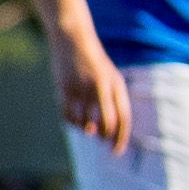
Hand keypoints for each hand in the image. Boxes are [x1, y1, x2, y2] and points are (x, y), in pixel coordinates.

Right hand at [50, 15, 130, 152]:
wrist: (73, 38)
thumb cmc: (93, 62)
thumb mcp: (110, 78)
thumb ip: (112, 102)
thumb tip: (104, 131)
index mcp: (117, 86)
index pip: (123, 119)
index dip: (120, 138)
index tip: (115, 151)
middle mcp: (101, 88)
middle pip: (106, 124)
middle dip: (103, 136)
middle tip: (99, 138)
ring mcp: (82, 87)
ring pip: (85, 122)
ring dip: (85, 129)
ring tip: (85, 125)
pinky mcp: (65, 87)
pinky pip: (68, 114)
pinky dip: (71, 122)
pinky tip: (73, 120)